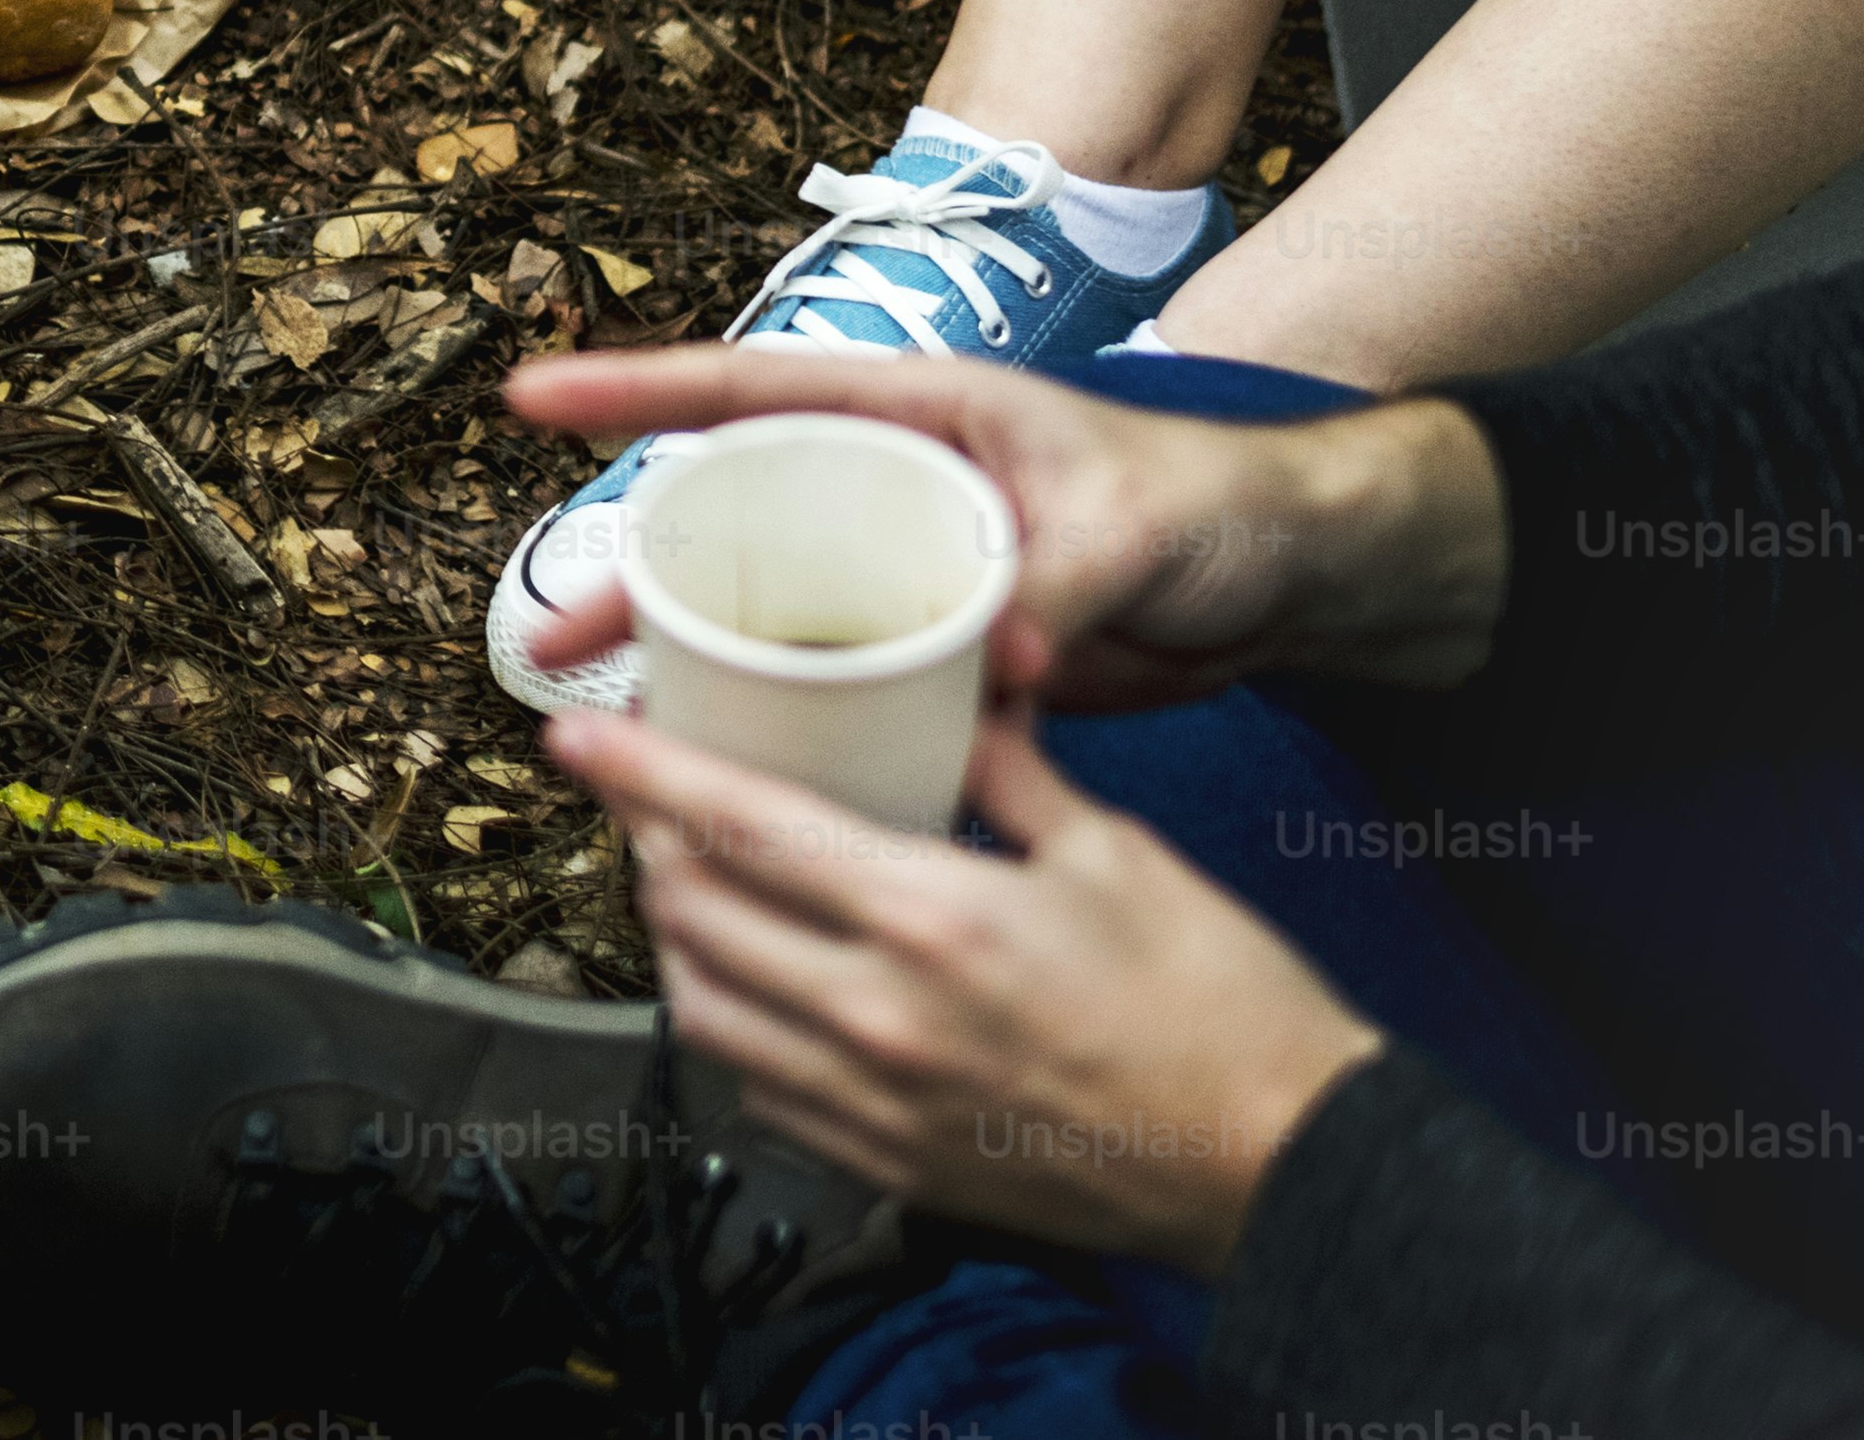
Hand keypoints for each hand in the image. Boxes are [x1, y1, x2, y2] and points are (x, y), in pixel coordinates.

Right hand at [501, 345, 1508, 708]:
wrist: (1296, 579)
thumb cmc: (1218, 507)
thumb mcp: (1135, 525)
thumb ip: (1059, 580)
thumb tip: (999, 656)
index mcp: (919, 414)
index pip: (753, 391)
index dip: (637, 392)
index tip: (534, 401)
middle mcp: (894, 486)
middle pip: (731, 517)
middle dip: (632, 571)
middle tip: (561, 639)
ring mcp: (910, 570)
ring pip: (769, 609)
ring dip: (688, 657)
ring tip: (614, 713)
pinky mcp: (940, 647)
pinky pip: (835, 678)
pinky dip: (778, 716)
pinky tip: (730, 762)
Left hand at [557, 704, 1380, 1272]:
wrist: (1288, 1165)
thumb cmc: (1221, 1006)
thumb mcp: (1116, 852)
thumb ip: (1009, 769)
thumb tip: (954, 696)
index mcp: (930, 919)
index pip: (734, 827)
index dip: (637, 773)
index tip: (574, 734)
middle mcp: (880, 1017)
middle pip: (691, 918)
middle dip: (645, 845)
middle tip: (645, 798)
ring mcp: (880, 1105)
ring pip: (705, 1012)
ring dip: (675, 943)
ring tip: (690, 888)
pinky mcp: (896, 1167)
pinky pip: (761, 1093)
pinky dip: (735, 1030)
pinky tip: (759, 990)